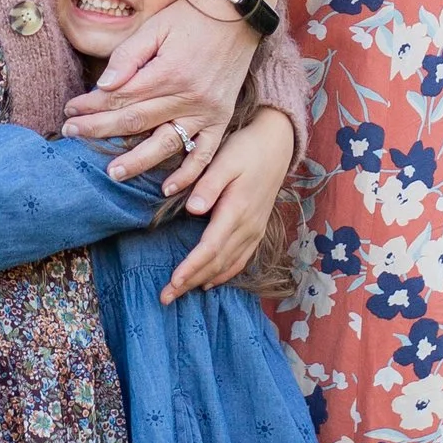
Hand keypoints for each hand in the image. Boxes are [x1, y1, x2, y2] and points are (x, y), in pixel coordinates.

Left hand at [63, 0, 259, 181]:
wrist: (238, 13)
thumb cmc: (191, 17)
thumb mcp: (155, 27)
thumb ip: (128, 56)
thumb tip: (103, 85)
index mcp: (167, 72)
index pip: (120, 97)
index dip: (91, 106)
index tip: (70, 111)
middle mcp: (186, 97)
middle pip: (135, 122)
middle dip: (100, 130)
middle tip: (73, 135)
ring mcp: (205, 112)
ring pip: (166, 144)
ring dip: (138, 161)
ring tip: (113, 173)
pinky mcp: (221, 119)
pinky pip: (204, 153)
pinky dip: (188, 174)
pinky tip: (168, 189)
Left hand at [161, 109, 296, 298]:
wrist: (276, 145)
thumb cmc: (246, 150)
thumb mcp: (224, 160)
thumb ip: (208, 185)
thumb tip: (193, 210)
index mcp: (237, 211)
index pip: (210, 248)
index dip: (191, 268)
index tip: (172, 282)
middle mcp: (247, 227)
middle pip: (216, 263)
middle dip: (190, 282)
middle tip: (165, 298)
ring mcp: (254, 230)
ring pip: (228, 266)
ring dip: (203, 281)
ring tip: (180, 294)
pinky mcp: (257, 229)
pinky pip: (240, 260)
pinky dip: (224, 274)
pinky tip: (210, 282)